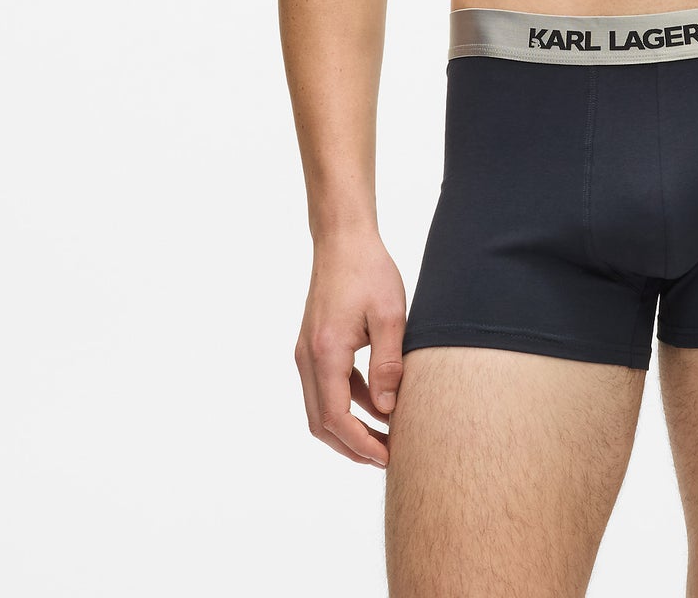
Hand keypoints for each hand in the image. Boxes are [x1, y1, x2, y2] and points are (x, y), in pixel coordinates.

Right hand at [294, 230, 408, 468]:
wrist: (343, 240)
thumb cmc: (369, 271)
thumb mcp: (389, 316)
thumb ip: (388, 364)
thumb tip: (387, 410)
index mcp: (325, 353)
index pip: (336, 418)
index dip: (361, 444)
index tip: (388, 457)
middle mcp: (308, 358)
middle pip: (322, 423)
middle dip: (352, 446)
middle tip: (387, 457)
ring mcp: (307, 353)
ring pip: (321, 408)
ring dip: (349, 428)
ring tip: (386, 438)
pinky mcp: (314, 346)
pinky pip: (326, 387)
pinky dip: (348, 403)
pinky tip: (377, 405)